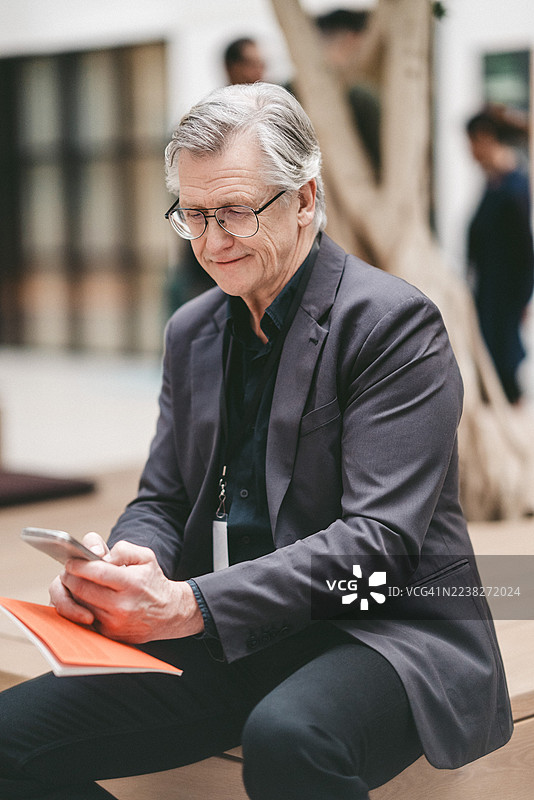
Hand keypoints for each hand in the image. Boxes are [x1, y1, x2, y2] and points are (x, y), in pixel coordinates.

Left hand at [50, 535, 203, 641]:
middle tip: (68, 571)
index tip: (71, 561)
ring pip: (79, 605)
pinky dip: (79, 607)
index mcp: (132, 583)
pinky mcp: (108, 634)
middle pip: (82, 590)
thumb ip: (121, 549)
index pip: (97, 572)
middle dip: (70, 578)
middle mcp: (122, 606)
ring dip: (72, 593)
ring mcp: (114, 623)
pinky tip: (84, 598)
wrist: (168, 613)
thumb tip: (98, 556)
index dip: (79, 565)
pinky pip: (84, 619)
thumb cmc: (152, 581)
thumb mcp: (145, 556)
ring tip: (76, 583)